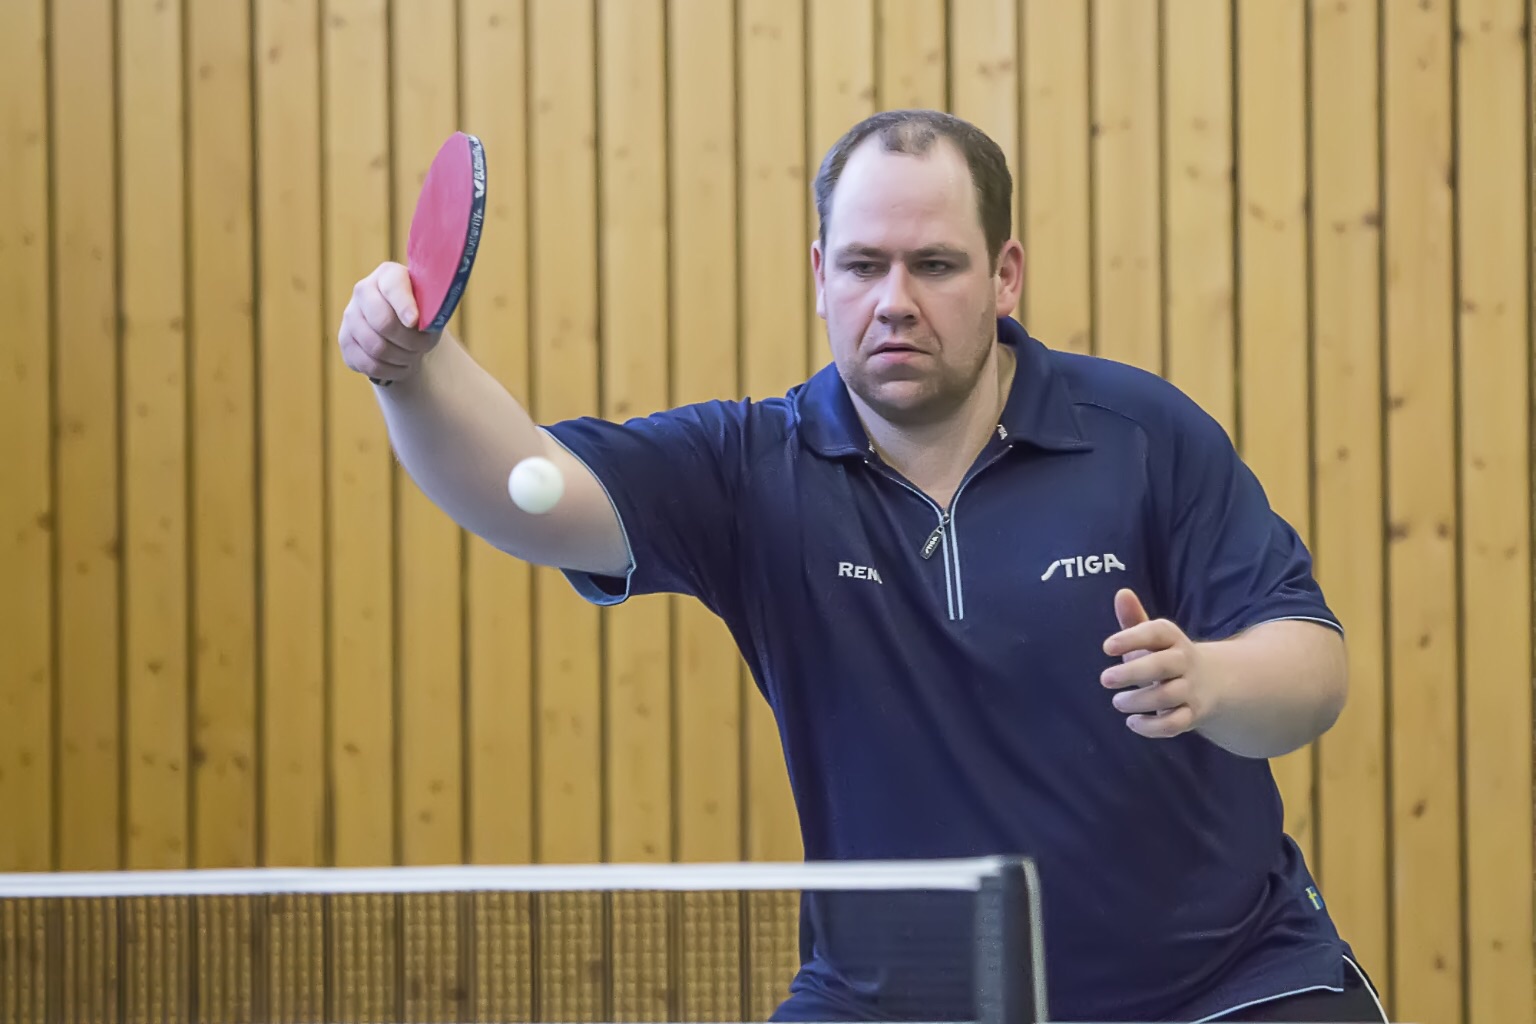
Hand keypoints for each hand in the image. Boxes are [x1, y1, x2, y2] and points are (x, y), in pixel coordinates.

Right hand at [337, 262, 439, 383]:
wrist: (404, 326)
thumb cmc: (422, 312)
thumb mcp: (432, 306)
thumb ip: (430, 309)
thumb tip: (415, 323)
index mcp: (388, 275)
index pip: (393, 288)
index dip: (404, 306)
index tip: (414, 322)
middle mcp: (363, 290)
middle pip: (383, 322)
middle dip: (410, 341)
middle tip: (424, 346)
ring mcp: (350, 315)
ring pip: (377, 347)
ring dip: (403, 357)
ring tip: (414, 355)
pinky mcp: (345, 341)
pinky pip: (369, 365)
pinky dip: (391, 371)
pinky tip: (402, 367)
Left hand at [1099, 588, 1215, 739]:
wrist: (1215, 683)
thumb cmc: (1168, 657)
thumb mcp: (1153, 638)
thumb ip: (1134, 619)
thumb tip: (1121, 592)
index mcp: (1173, 639)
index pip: (1157, 632)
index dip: (1132, 637)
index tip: (1106, 647)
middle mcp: (1185, 662)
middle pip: (1163, 666)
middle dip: (1133, 672)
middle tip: (1105, 678)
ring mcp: (1191, 690)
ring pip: (1167, 696)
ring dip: (1138, 701)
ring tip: (1118, 701)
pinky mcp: (1193, 715)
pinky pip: (1175, 724)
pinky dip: (1153, 727)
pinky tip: (1133, 722)